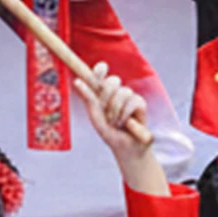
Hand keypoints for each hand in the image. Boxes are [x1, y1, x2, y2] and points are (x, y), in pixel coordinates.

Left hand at [74, 62, 167, 195]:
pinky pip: (133, 101)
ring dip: (116, 110)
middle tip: (105, 113)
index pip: (101, 74)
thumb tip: (77, 81)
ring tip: (115, 123)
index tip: (101, 68)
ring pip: (123, 91)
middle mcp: (115, 93)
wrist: (127, 148)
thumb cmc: (110, 133)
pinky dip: (126, 115)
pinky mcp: (140, 102)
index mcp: (102, 94)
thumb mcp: (96, 117)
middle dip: (106, 96)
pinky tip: (127, 123)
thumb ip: (88, 99)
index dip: (100, 69)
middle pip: (112, 81)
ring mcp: (129, 96)